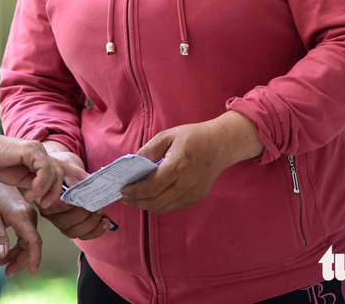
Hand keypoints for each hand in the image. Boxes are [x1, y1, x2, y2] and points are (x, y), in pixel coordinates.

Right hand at [0, 132, 88, 208]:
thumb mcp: (21, 179)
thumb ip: (36, 184)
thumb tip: (47, 196)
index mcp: (42, 159)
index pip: (66, 167)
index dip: (78, 177)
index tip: (88, 189)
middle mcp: (42, 152)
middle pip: (63, 173)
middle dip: (60, 193)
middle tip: (46, 206)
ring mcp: (38, 150)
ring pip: (56, 173)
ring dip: (47, 191)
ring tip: (33, 200)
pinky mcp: (31, 150)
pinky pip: (45, 169)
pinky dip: (40, 184)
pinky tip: (29, 193)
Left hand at [0, 170, 42, 275]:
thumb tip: (3, 254)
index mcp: (21, 215)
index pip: (33, 240)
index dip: (34, 258)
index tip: (32, 271)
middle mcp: (28, 216)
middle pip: (31, 245)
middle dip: (20, 261)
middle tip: (6, 271)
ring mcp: (28, 217)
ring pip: (27, 243)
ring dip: (17, 255)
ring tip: (1, 263)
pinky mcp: (25, 218)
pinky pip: (24, 237)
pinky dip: (16, 247)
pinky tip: (6, 254)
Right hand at [35, 145, 110, 240]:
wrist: (63, 170)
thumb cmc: (62, 168)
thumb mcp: (66, 165)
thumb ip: (73, 175)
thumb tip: (86, 182)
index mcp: (43, 197)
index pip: (54, 208)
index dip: (70, 206)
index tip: (83, 198)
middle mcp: (49, 213)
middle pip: (64, 223)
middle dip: (84, 215)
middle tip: (96, 205)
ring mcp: (59, 221)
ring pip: (73, 232)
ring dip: (91, 224)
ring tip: (101, 211)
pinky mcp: (70, 226)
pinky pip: (81, 235)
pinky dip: (95, 231)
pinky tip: (105, 223)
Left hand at [120, 111, 262, 213]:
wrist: (221, 144)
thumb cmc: (193, 137)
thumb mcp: (167, 136)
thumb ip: (148, 150)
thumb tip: (133, 163)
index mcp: (178, 167)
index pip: (151, 187)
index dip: (134, 191)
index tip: (123, 189)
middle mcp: (187, 184)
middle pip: (156, 202)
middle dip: (137, 202)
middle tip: (125, 197)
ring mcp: (193, 193)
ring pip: (164, 207)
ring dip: (147, 205)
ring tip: (135, 198)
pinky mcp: (197, 197)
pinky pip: (174, 206)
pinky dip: (160, 204)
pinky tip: (152, 197)